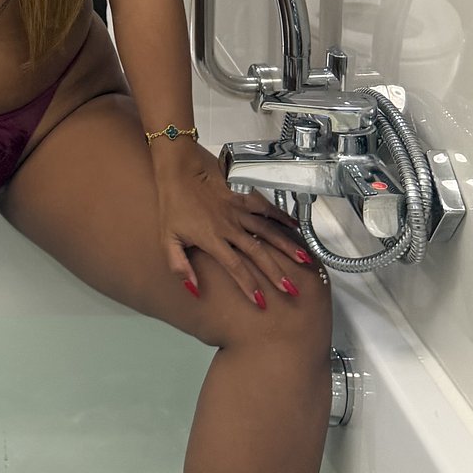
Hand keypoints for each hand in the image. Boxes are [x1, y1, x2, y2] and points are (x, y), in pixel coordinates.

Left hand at [155, 145, 316, 306]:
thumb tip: (192, 288)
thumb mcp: (167, 239)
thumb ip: (179, 266)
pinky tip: (295, 226)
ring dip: (287, 246)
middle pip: (257, 252)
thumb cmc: (172, 203)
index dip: (249, 285)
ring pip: (268, 231)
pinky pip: (266, 208)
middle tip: (291, 289)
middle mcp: (229, 225)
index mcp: (212, 238)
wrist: (178, 170)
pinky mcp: (242, 196)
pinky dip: (282, 217)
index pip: (235, 267)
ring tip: (304, 260)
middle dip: (275, 273)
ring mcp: (238, 210)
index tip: (261, 302)